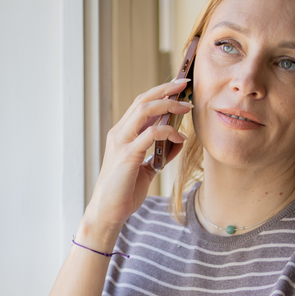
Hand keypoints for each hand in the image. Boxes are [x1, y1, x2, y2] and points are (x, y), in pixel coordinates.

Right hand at [81, 79, 191, 240]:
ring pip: (144, 110)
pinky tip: (180, 138)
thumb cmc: (124, 191)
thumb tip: (179, 142)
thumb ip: (159, 154)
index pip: (140, 104)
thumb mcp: (146, 169)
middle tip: (184, 84)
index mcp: (122, 134)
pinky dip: (168, 132)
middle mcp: (119, 134)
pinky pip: (150, 134)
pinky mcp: (127, 155)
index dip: (159, 92)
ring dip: (168, 105)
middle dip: (165, 90)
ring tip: (186, 107)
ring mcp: (121, 143)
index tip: (178, 86)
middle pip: (142, 100)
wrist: (108, 211)